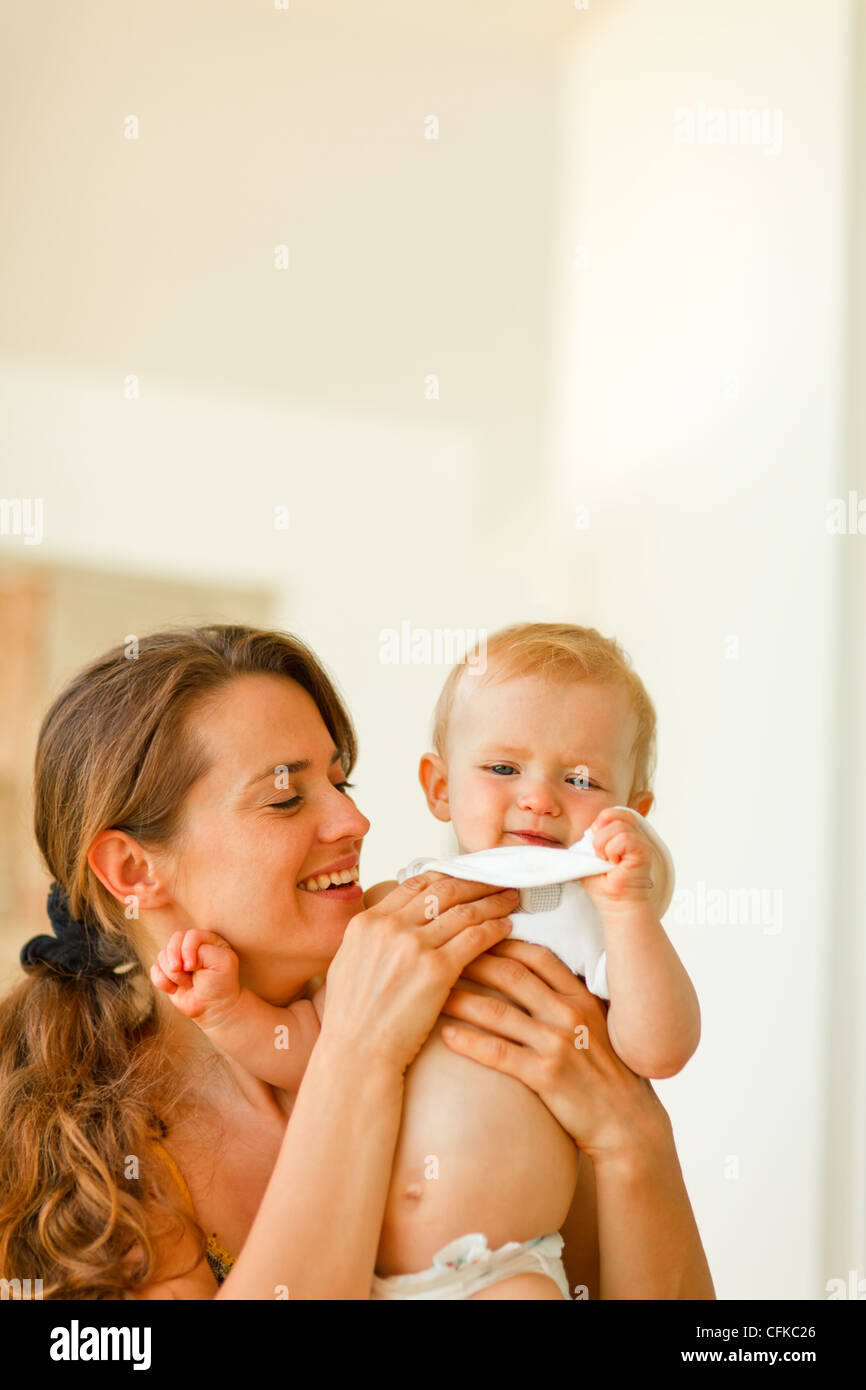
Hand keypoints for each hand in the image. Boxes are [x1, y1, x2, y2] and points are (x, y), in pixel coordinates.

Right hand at [150, 928, 241, 1029]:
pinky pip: (155, 970)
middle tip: (180, 970)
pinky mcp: (167, 973)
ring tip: (188, 984)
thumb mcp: (221, 962)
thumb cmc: (220, 984)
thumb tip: (180, 959)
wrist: (213, 1008)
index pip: (191, 935)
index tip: (192, 966)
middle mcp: (192, 946)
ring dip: (174, 974)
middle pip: (175, 940)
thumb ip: (202, 951)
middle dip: (174, 957)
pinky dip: (162, 982)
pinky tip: (175, 990)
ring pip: (163, 955)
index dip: (187, 950)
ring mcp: (179, 959)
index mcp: (209, 940)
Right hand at [318, 872, 517, 1073]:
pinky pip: (475, 938)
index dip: (446, 876)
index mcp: (367, 923)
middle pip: (443, 889)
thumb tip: (392, 923)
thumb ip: (372, 938)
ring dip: (491, 902)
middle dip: (475, 883)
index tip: (465, 876)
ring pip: (464, 910)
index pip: (414, 885)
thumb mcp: (348, 964)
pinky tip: (506, 928)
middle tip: (496, 881)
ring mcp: (413, 946)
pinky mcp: (436, 970)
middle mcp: (389, 927)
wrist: (356, 1055)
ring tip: (509, 900)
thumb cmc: (353, 1020)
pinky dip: (494, 929)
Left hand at [438, 939, 670, 1163]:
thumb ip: (569, 998)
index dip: (502, 942)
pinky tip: (446, 1035)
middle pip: (511, 975)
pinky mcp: (547, 1076)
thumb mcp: (598, 1024)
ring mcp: (558, 1044)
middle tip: (441, 957)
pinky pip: (499, 1053)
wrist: (627, 1122)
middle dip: (473, 963)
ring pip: (498, 1012)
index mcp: (582, 996)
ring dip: (461, 1000)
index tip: (474, 937)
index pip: (537, 956)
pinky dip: (469, 1042)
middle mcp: (570, 1014)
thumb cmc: (608, 1072)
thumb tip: (533, 976)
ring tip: (432, 994)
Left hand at [582, 808, 657, 911]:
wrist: (615, 904)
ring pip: (618, 827)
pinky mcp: (644, 852)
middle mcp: (635, 836)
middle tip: (600, 854)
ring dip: (604, 845)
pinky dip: (613, 850)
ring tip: (607, 861)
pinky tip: (615, 864)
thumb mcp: (590, 857)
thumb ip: (589, 840)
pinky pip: (624, 838)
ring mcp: (641, 843)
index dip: (600, 823)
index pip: (613, 812)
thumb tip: (588, 830)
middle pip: (614, 814)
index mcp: (624, 834)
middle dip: (599, 835)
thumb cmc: (604, 885)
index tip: (594, 843)